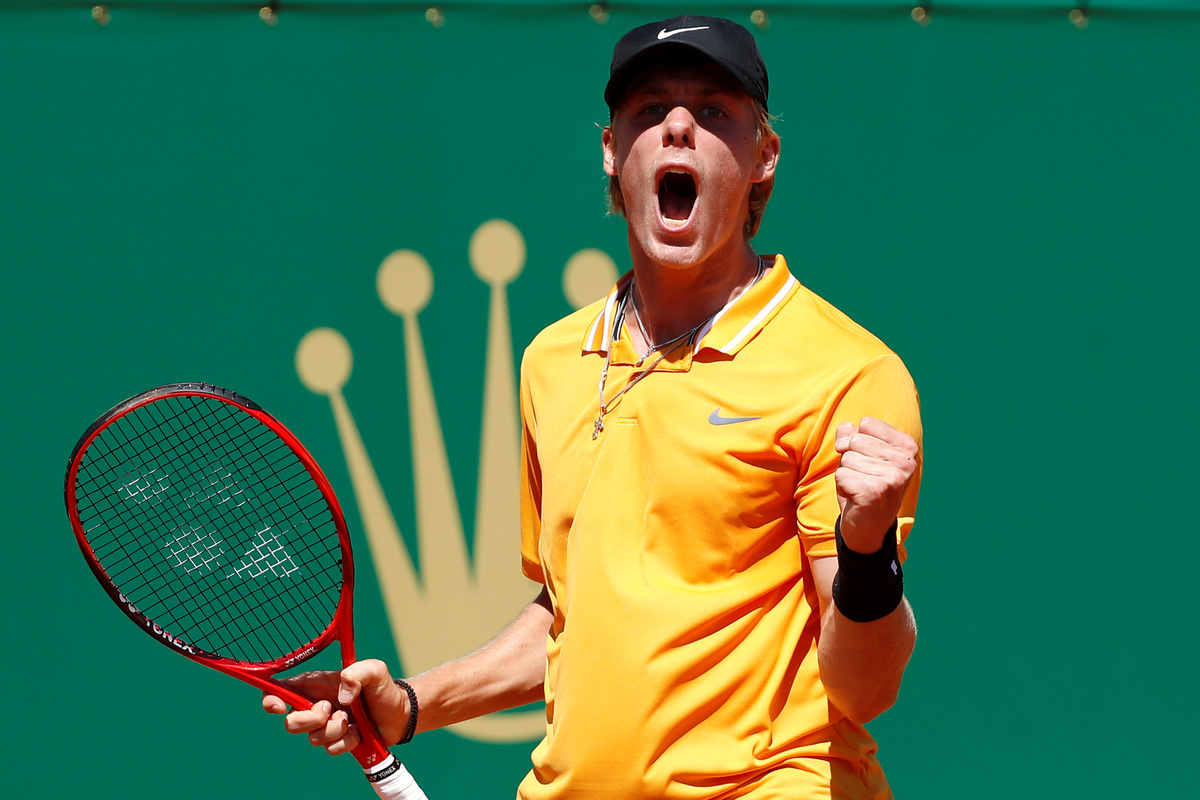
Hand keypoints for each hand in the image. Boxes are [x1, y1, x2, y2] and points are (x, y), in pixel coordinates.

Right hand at [261, 659, 411, 754]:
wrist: (399, 713)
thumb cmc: (383, 688)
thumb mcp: (374, 670)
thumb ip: (357, 673)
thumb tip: (341, 697)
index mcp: (316, 685)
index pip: (280, 690)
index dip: (270, 699)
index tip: (280, 706)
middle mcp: (316, 706)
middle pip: (290, 723)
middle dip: (310, 720)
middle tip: (331, 709)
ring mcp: (325, 726)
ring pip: (312, 738)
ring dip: (334, 730)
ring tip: (351, 720)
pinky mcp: (336, 742)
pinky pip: (330, 749)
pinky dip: (346, 742)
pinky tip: (359, 732)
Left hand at [834, 417, 918, 553]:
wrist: (868, 527)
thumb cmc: (863, 485)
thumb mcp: (859, 455)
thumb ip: (851, 435)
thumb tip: (846, 429)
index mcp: (907, 447)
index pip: (867, 424)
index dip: (856, 441)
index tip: (866, 461)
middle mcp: (906, 462)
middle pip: (855, 441)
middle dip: (850, 459)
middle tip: (862, 478)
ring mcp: (893, 478)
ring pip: (847, 458)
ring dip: (846, 474)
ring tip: (860, 488)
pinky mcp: (875, 492)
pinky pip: (841, 475)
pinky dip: (842, 487)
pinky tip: (856, 498)